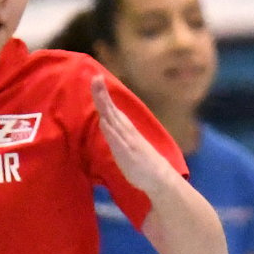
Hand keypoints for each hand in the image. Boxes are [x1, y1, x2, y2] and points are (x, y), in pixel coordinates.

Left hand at [91, 75, 177, 197]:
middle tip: (95, 77)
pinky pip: (117, 140)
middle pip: (111, 110)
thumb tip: (108, 126)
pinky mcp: (128, 153)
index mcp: (126, 130)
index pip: (112, 110)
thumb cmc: (142, 162)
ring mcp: (127, 141)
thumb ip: (118, 136)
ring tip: (98, 92)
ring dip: (104, 106)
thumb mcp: (128, 146)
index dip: (103, 96)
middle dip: (102, 94)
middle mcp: (127, 132)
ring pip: (113, 120)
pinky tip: (104, 120)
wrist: (159, 176)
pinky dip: (110, 130)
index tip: (96, 80)